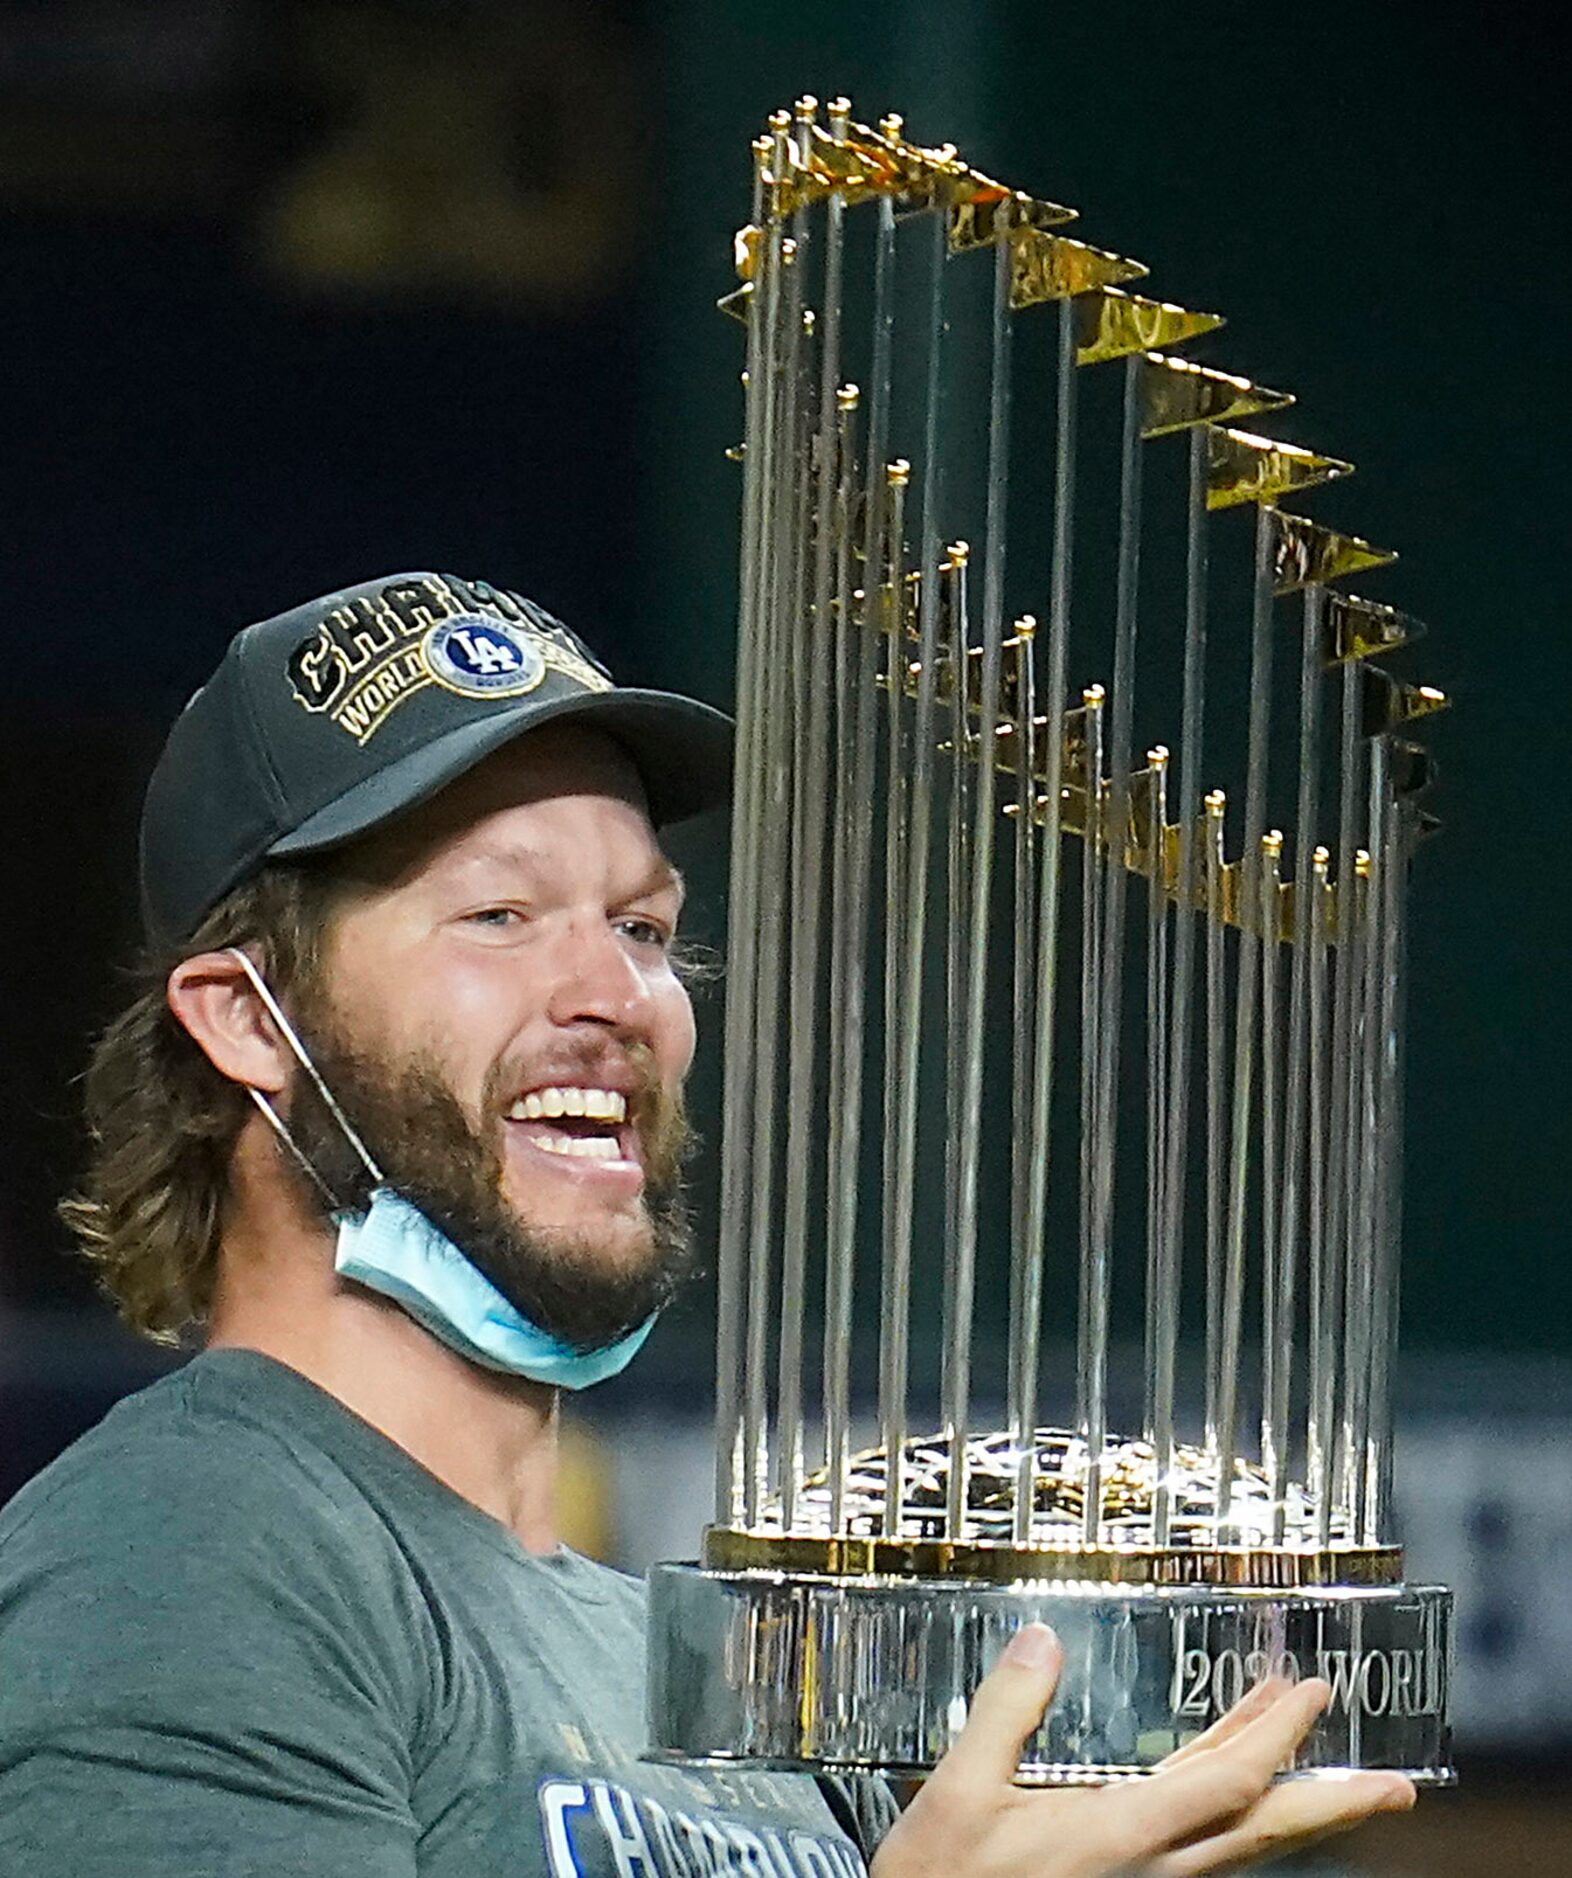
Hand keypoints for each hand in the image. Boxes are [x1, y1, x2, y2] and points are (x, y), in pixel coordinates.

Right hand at [869, 1623, 1413, 1876]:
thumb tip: (1043, 1639)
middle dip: (1332, 1806)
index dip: (1273, 1740)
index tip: (1310, 1694)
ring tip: (1325, 1767)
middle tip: (1398, 1787)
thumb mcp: (956, 1790)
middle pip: (1262, 1836)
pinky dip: (1235, 1817)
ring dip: (1290, 1808)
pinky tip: (1232, 1793)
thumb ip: (1006, 1712)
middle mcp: (1149, 1869)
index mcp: (1116, 1836)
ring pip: (1240, 1850)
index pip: (1223, 1786)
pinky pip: (1207, 1855)